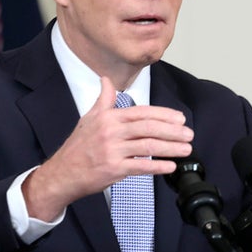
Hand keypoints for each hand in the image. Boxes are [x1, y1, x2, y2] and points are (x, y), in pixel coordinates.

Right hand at [23, 76, 192, 220]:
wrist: (63, 172)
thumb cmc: (78, 147)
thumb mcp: (89, 117)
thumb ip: (103, 98)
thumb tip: (105, 79)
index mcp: (108, 117)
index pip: (142, 112)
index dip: (164, 115)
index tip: (179, 119)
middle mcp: (111, 132)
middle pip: (149, 128)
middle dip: (172, 131)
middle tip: (188, 134)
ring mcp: (112, 150)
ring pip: (148, 146)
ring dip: (171, 148)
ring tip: (186, 149)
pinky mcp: (113, 169)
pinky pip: (141, 167)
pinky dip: (158, 166)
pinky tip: (170, 166)